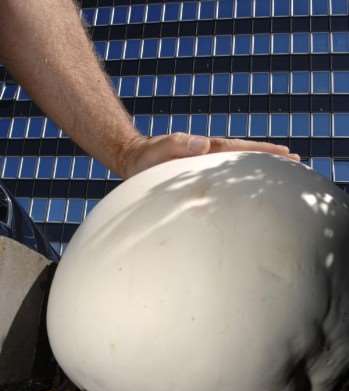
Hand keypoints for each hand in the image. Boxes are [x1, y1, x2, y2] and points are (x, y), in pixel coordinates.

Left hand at [119, 133, 300, 178]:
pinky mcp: (199, 172)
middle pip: (245, 154)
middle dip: (270, 157)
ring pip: (237, 164)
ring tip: (282, 170)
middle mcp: (208, 154)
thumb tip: (203, 143)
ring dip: (259, 166)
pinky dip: (240, 175)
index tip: (287, 154)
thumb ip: (176, 145)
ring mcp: (205, 162)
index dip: (264, 151)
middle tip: (297, 160)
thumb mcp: (157, 151)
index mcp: (205, 150)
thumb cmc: (144, 158)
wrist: (132, 159)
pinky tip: (247, 184)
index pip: (240, 149)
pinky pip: (225, 174)